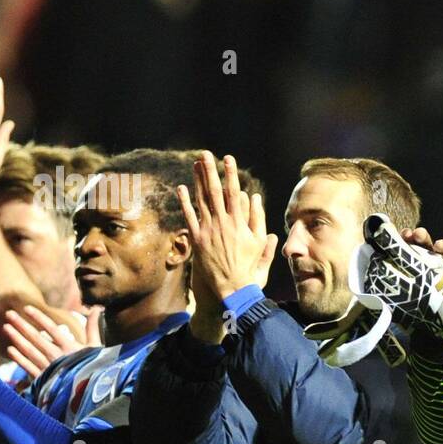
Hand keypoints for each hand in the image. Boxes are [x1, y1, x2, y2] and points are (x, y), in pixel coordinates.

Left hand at [2, 304, 98, 379]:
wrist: (90, 393)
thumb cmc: (95, 367)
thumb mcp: (96, 347)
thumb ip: (92, 327)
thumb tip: (97, 309)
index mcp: (70, 346)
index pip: (51, 328)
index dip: (38, 317)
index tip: (26, 308)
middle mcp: (57, 355)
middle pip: (35, 337)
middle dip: (21, 324)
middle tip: (9, 314)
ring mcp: (48, 367)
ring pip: (29, 350)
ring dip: (16, 338)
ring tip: (6, 327)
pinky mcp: (43, 378)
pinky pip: (28, 366)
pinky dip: (18, 358)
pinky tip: (11, 349)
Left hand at [178, 151, 276, 304]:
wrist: (234, 288)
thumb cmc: (250, 268)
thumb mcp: (260, 244)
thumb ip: (259, 220)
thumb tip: (255, 198)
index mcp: (240, 223)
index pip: (234, 192)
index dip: (231, 174)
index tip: (228, 159)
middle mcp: (223, 223)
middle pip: (215, 191)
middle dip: (211, 171)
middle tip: (206, 154)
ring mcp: (209, 231)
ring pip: (202, 200)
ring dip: (198, 180)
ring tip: (196, 164)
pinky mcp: (198, 240)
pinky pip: (190, 217)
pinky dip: (185, 202)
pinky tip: (182, 188)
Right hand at [360, 215, 442, 350]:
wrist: (441, 322)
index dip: (441, 246)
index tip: (439, 246)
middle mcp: (430, 259)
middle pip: (425, 245)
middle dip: (421, 237)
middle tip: (417, 234)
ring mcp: (416, 267)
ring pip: (410, 250)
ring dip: (406, 241)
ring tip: (403, 236)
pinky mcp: (405, 276)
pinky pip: (398, 263)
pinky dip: (393, 254)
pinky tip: (387, 248)